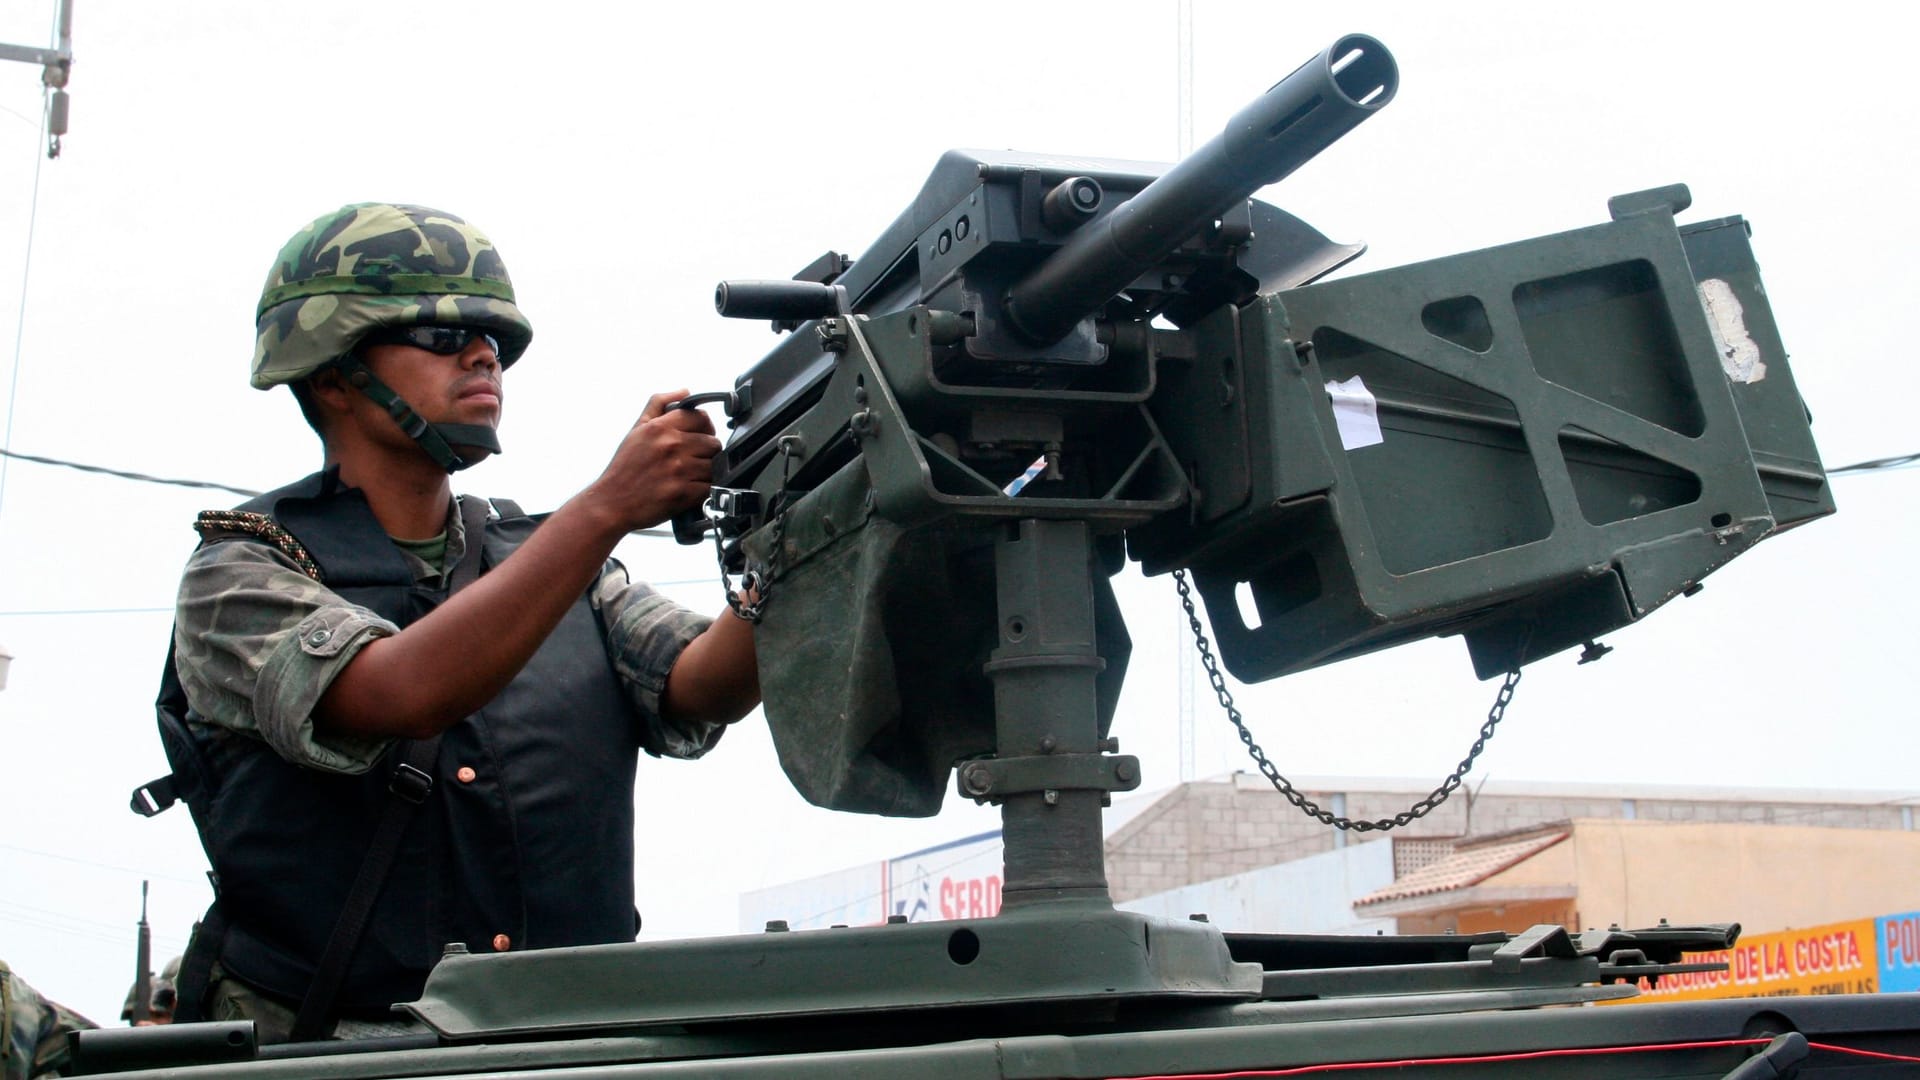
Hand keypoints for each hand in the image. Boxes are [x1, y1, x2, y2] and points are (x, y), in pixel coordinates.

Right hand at [592, 389, 722, 530]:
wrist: (612, 503)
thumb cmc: (624, 468)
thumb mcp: (637, 429)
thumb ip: (659, 404)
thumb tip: (685, 391)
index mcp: (660, 427)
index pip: (701, 417)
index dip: (704, 427)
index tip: (699, 436)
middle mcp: (671, 445)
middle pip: (713, 442)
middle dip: (706, 451)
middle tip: (694, 459)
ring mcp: (679, 470)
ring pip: (715, 465)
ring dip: (707, 471)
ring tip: (691, 475)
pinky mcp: (684, 493)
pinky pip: (710, 486)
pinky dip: (705, 489)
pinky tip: (691, 489)